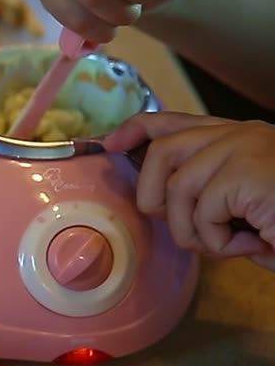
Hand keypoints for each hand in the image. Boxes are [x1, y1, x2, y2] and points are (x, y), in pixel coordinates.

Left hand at [105, 111, 274, 270]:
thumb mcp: (246, 206)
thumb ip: (209, 196)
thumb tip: (161, 205)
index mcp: (238, 136)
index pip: (174, 122)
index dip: (136, 130)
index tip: (110, 143)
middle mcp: (239, 134)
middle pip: (162, 153)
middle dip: (156, 197)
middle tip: (190, 227)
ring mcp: (243, 148)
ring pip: (176, 192)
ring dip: (198, 232)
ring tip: (235, 240)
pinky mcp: (245, 172)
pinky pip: (201, 215)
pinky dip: (222, 243)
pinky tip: (255, 240)